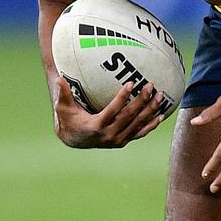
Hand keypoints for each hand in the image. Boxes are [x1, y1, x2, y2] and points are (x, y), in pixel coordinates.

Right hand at [52, 77, 168, 147]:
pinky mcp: (123, 142)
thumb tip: (59, 78)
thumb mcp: (63, 107)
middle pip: (129, 116)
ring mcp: (117, 140)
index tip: (131, 83)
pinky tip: (161, 116)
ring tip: (160, 96)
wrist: (74, 140)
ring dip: (151, 110)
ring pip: (138, 124)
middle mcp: (109, 135)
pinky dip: (151, 125)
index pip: (113, 110)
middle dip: (142, 101)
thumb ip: (63, 93)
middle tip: (150, 85)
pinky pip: (140, 133)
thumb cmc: (69, 119)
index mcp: (96, 126)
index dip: (123, 97)